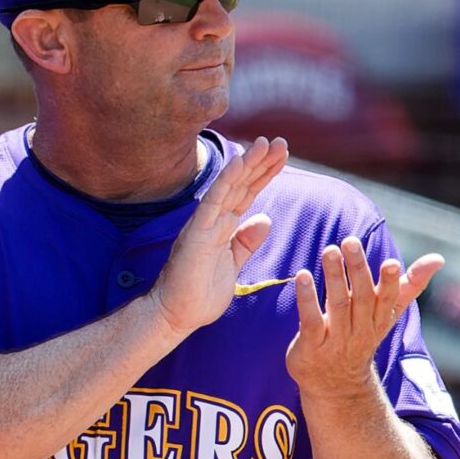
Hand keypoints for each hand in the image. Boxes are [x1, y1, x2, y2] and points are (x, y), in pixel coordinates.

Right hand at [148, 137, 288, 336]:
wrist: (177, 316)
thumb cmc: (200, 294)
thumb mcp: (233, 264)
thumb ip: (246, 241)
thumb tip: (265, 219)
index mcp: (223, 226)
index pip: (248, 194)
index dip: (264, 174)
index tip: (283, 156)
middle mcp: (213, 219)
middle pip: (242, 185)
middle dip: (262, 163)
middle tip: (282, 142)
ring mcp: (204, 224)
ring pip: (229, 187)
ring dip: (248, 164)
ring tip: (266, 144)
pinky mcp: (197, 234)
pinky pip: (214, 202)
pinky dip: (227, 181)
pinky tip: (239, 163)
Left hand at [287, 238, 443, 399]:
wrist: (337, 386)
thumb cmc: (361, 337)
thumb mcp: (386, 314)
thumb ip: (409, 285)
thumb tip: (438, 258)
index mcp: (378, 320)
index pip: (388, 300)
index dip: (390, 283)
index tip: (392, 263)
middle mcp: (360, 330)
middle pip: (361, 297)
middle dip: (357, 269)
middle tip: (350, 242)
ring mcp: (336, 340)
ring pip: (337, 305)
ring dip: (334, 276)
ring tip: (330, 250)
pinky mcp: (311, 347)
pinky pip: (310, 320)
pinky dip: (307, 298)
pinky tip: (302, 276)